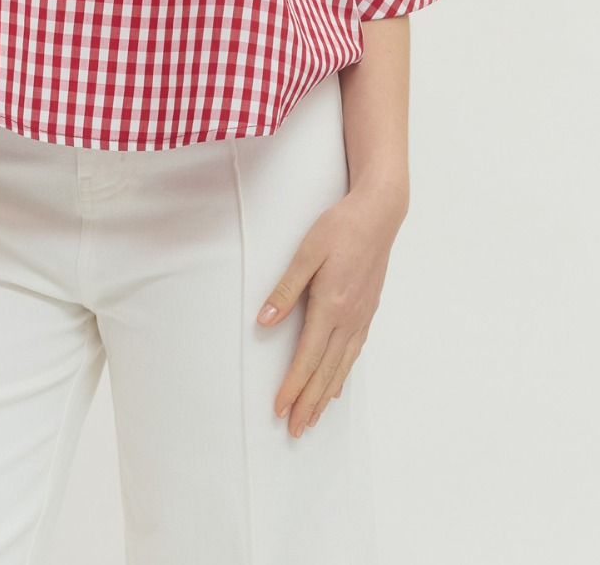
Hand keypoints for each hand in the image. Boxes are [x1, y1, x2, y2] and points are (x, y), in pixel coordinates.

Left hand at [256, 181, 406, 436]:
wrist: (379, 214)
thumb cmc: (340, 228)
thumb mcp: (307, 252)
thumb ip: (286, 288)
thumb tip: (265, 321)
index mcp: (330, 305)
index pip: (307, 357)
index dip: (293, 386)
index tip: (280, 409)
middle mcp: (348, 318)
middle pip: (325, 371)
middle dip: (308, 402)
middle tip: (295, 431)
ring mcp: (361, 317)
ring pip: (342, 367)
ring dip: (325, 395)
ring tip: (314, 419)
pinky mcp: (368, 311)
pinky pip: (354, 353)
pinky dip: (343, 374)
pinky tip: (336, 385)